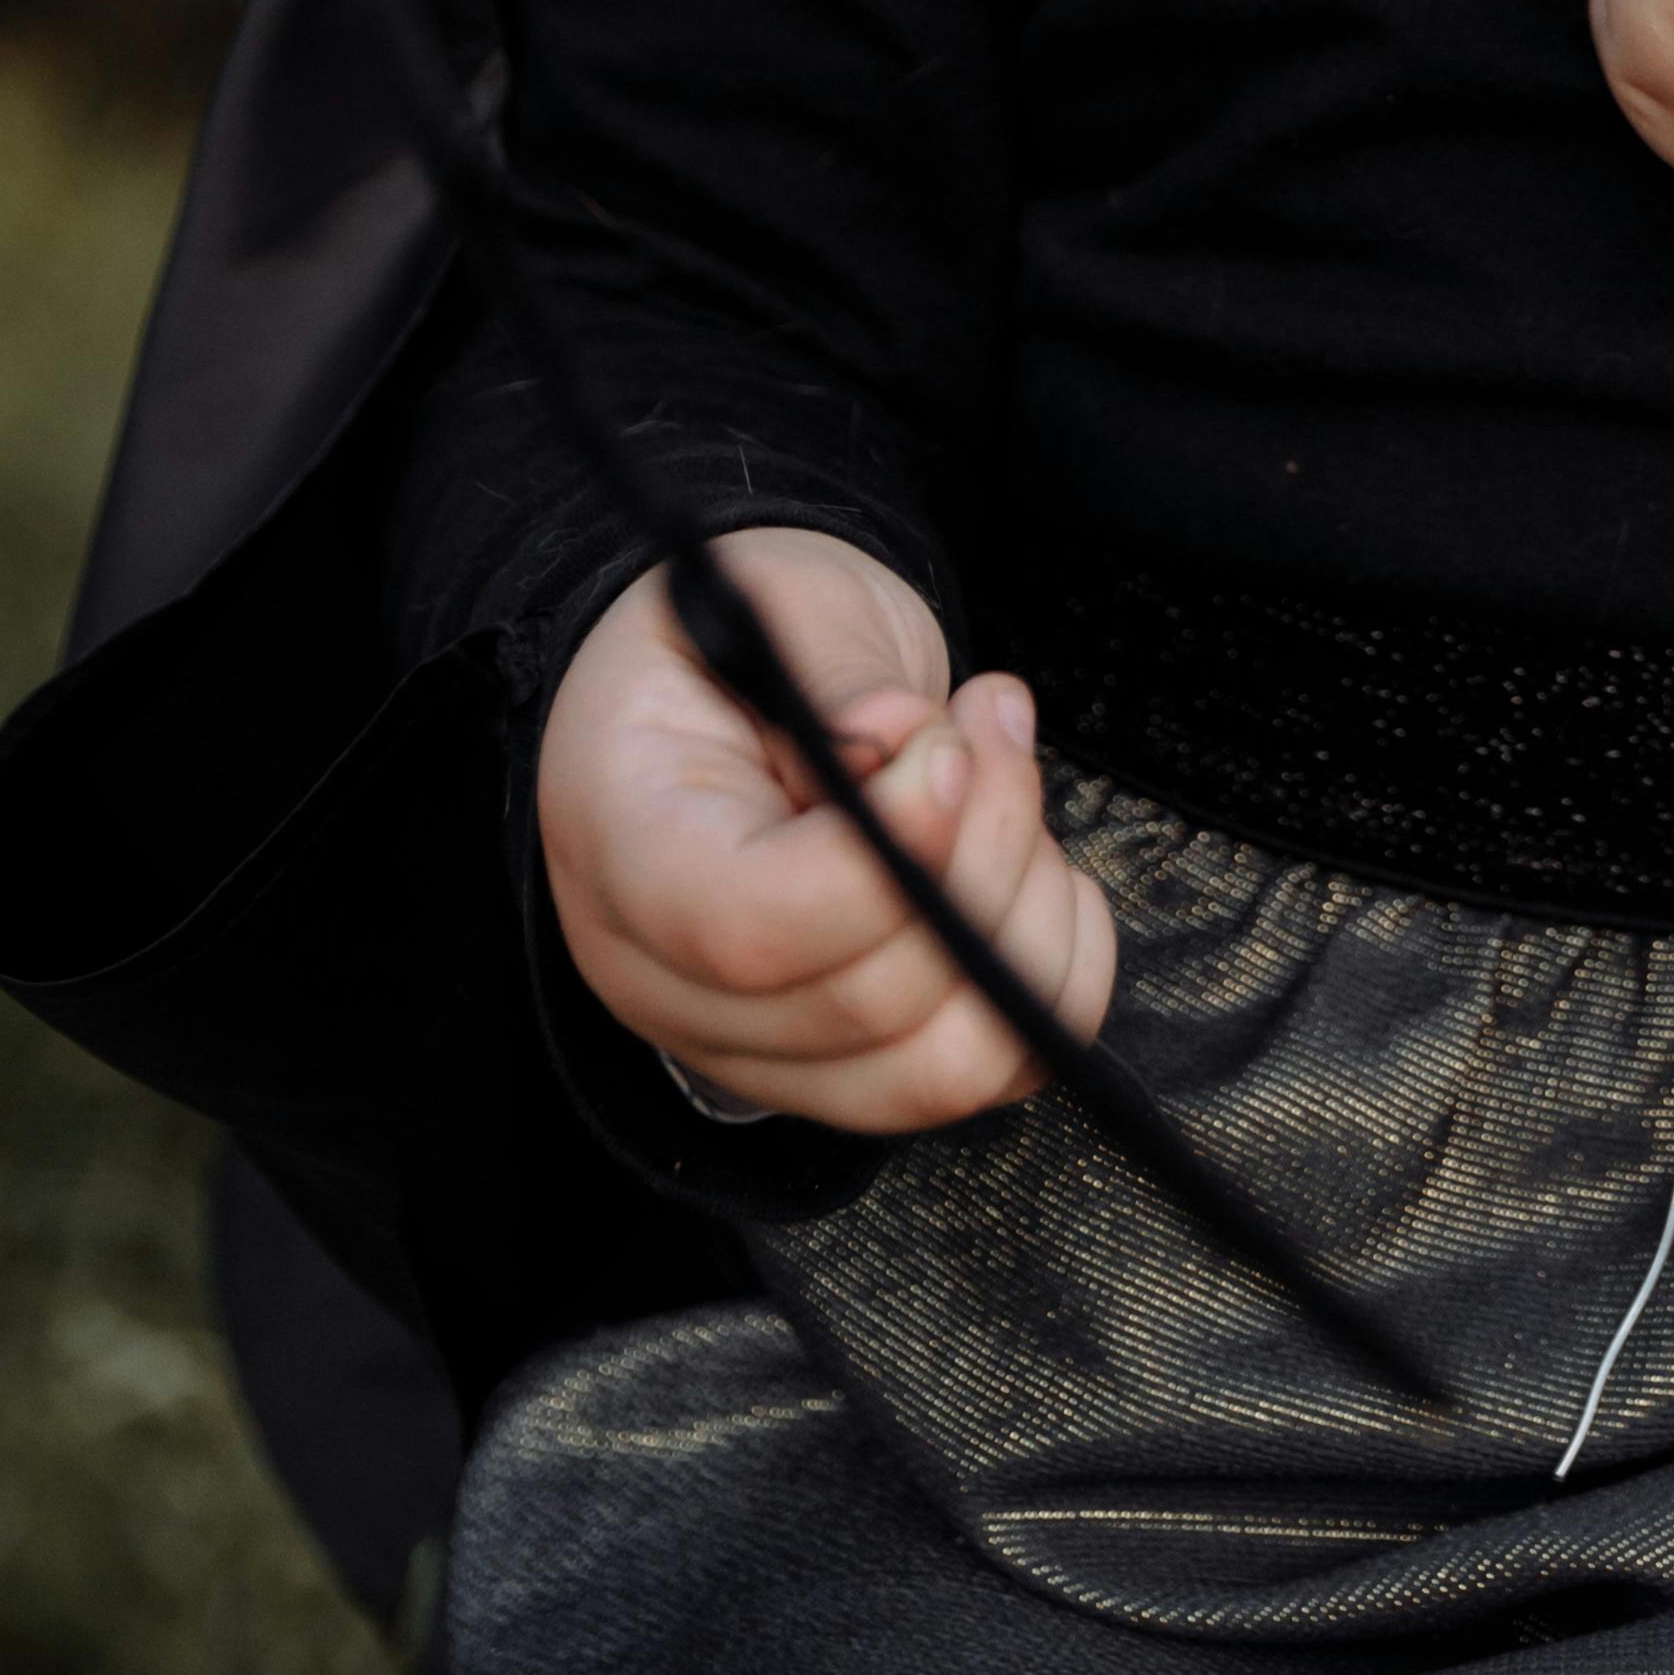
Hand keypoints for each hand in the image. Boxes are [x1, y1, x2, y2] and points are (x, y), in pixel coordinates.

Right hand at [536, 525, 1115, 1136]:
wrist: (743, 685)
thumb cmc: (748, 640)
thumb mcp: (775, 600)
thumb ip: (831, 674)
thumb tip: (895, 750)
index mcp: (619, 850)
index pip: (746, 930)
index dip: (886, 856)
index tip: (946, 748)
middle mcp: (667, 984)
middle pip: (865, 1005)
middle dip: (982, 851)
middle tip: (989, 723)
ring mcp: (755, 1051)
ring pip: (941, 1066)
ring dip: (1027, 915)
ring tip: (1005, 783)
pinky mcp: (849, 1069)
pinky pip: (991, 1075)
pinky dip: (1053, 968)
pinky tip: (1033, 864)